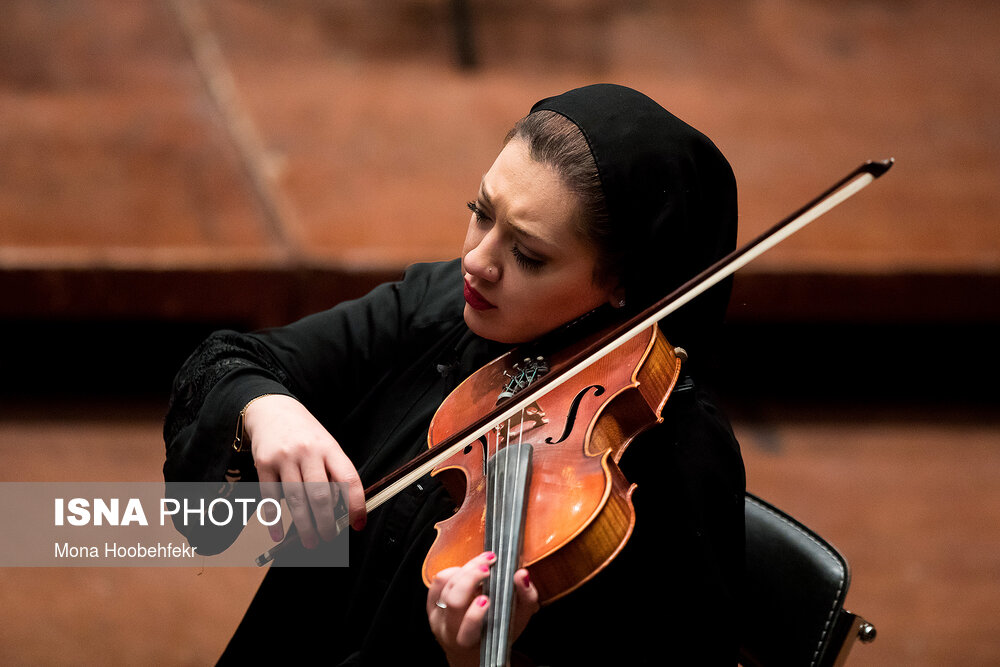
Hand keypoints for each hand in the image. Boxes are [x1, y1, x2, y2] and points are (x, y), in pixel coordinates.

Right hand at [243, 394, 365, 546]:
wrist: (273, 410)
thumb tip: (344, 511)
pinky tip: (278, 534)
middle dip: (326, 522)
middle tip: (329, 538)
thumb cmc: (305, 434)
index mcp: (330, 448)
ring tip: (311, 542)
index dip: (356, 505)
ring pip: (296, 499)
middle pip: (321, 494)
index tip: (358, 525)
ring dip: (304, 526)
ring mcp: (285, 457)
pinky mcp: (264, 463)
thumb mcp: (326, 445)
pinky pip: (270, 496)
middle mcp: (309, 451)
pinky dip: (274, 519)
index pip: (348, 479)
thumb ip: (334, 473)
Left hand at [427, 551, 539, 666]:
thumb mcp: (519, 618)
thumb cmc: (498, 629)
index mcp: (471, 641)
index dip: (475, 614)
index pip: (468, 630)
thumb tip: (522, 574)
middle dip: (471, 579)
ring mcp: (437, 617)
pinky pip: (437, 582)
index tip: (487, 599)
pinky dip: (452, 571)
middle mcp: (449, 631)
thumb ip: (526, 597)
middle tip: (488, 566)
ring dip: (466, 570)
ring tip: (484, 563)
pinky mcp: (431, 604)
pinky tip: (467, 570)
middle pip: (454, 601)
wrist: (472, 645)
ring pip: (446, 587)